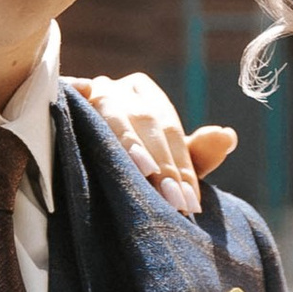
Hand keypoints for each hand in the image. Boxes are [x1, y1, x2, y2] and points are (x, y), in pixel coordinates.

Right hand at [72, 71, 237, 213]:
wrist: (64, 154)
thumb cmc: (123, 164)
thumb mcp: (161, 163)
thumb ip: (195, 154)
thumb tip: (228, 135)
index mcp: (146, 96)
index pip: (170, 133)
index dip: (182, 168)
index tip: (191, 203)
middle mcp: (121, 88)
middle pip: (148, 124)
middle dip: (163, 166)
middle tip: (176, 202)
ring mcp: (93, 89)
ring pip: (119, 116)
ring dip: (132, 146)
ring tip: (148, 173)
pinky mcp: (67, 95)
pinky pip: (80, 103)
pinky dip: (88, 115)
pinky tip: (92, 126)